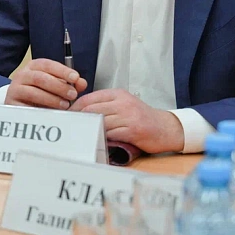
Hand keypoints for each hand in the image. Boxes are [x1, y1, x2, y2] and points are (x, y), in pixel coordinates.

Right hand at [5, 58, 86, 108]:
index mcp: (34, 67)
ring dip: (52, 99)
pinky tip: (51, 113)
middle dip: (59, 86)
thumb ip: (69, 83)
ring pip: (33, 92)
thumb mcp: (55, 84)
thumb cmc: (40, 92)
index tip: (75, 77)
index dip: (62, 70)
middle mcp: (22, 75)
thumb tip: (81, 83)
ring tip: (64, 105)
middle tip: (73, 94)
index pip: (47, 65)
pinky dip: (41, 109)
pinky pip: (27, 107)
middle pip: (40, 78)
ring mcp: (15, 89)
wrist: (19, 103)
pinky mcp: (12, 104)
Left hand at [70, 89, 184, 153]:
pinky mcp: (133, 130)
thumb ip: (105, 105)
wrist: (166, 128)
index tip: (68, 116)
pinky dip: (103, 138)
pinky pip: (111, 134)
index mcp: (118, 94)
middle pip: (91, 109)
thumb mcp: (124, 105)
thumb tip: (81, 112)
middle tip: (71, 128)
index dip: (75, 108)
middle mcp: (123, 103)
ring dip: (90, 130)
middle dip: (79, 119)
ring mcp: (129, 116)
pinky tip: (99, 141)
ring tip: (83, 135)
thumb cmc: (142, 118)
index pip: (89, 98)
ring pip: (99, 122)